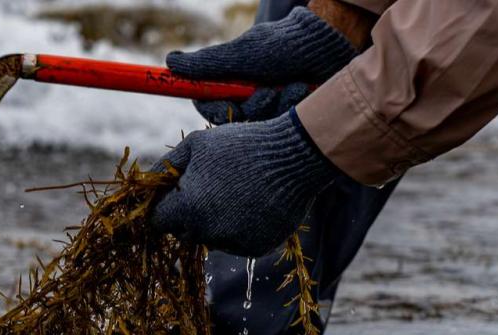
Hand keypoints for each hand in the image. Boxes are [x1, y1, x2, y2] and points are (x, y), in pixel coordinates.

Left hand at [150, 110, 338, 256]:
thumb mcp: (195, 145)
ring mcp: (233, 243)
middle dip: (189, 214)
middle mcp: (207, 233)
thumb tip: (148, 183)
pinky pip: (236, 242)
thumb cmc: (240, 145)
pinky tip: (252, 204)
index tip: (175, 194)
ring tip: (235, 192)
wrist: (293, 158)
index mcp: (187, 209)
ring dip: (214, 222)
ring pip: (210, 238)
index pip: (158, 221)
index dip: (164, 205)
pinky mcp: (256, 249)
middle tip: (210, 188)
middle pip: (184, 231)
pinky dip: (239, 228)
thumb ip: (165, 166)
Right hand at [168, 6, 356, 123]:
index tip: (226, 104)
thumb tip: (169, 61)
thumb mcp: (240, 54)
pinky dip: (291, 108)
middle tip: (265, 91)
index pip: (209, 106)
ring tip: (291, 85)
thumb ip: (205, 63)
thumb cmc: (282, 45)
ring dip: (274, 105)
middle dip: (252, 107)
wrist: (328, 45)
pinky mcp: (290, 117)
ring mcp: (270, 108)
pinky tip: (303, 91)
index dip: (216, 109)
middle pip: (235, 120)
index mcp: (231, 83)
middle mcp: (247, 97)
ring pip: (259, 124)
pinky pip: (281, 125)